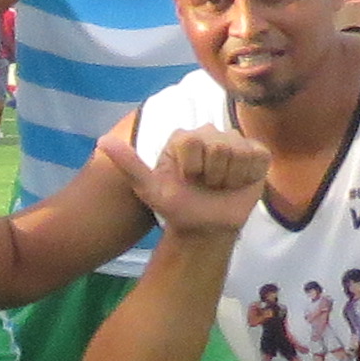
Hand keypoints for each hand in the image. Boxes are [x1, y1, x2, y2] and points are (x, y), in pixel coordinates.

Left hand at [102, 124, 263, 237]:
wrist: (205, 227)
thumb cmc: (178, 206)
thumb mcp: (149, 188)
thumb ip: (128, 164)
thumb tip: (101, 141)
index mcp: (184, 137)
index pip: (193, 142)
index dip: (191, 167)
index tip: (187, 179)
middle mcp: (211, 133)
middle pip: (218, 147)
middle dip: (212, 175)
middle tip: (206, 185)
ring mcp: (236, 142)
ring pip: (239, 153)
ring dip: (230, 177)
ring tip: (222, 185)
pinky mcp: (258, 154)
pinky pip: (258, 158)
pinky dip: (249, 175)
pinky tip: (240, 181)